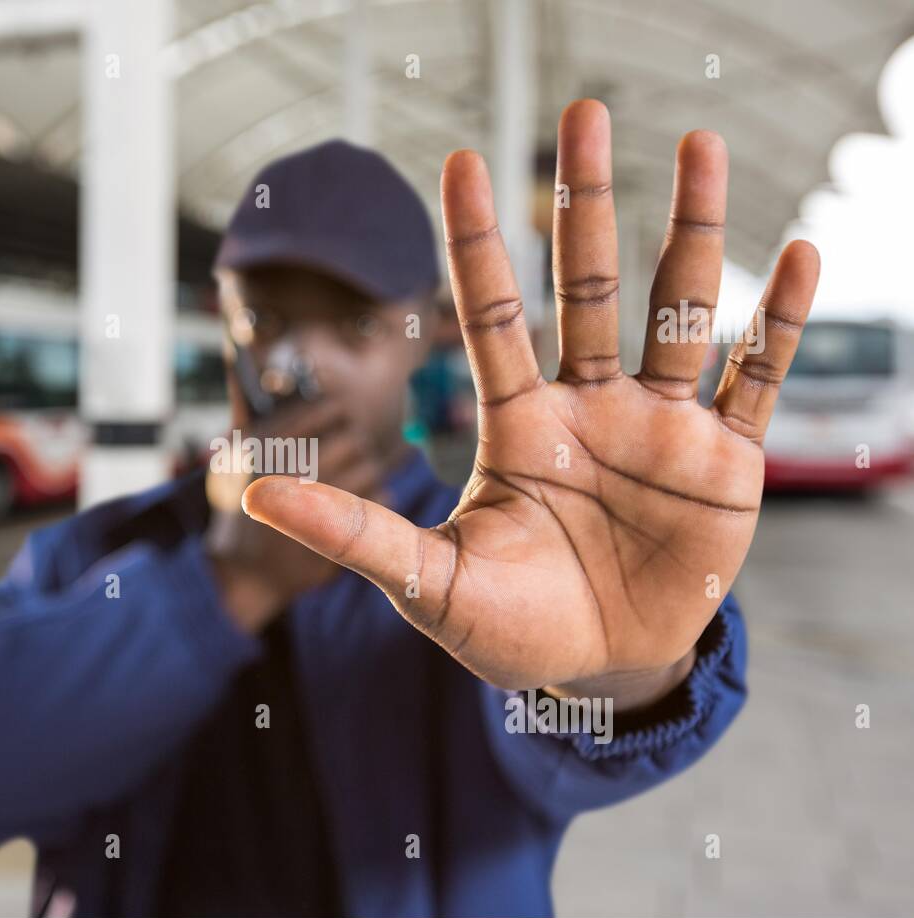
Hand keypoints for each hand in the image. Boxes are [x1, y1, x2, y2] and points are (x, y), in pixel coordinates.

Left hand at [241, 100, 819, 703]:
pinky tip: (794, 255)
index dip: (478, 244)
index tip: (459, 163)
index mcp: (519, 426)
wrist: (597, 672)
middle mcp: (588, 408)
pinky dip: (776, 321)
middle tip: (582, 112)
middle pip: (586, 289)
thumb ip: (355, 534)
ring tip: (698, 146)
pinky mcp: (723, 464)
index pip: (491, 316)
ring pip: (676, 310)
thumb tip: (257, 492)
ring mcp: (658, 427)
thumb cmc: (508, 626)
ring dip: (690, 231)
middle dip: (583, 206)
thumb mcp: (428, 581)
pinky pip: (754, 378)